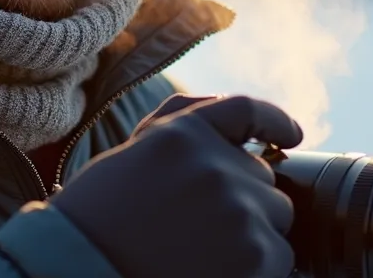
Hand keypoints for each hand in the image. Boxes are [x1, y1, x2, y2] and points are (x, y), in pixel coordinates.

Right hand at [49, 95, 301, 277]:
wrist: (81, 270)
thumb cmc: (98, 222)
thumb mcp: (132, 156)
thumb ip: (182, 125)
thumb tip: (243, 128)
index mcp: (182, 133)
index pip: (246, 110)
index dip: (275, 122)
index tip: (291, 135)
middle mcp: (216, 163)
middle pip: (263, 177)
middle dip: (243, 198)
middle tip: (197, 230)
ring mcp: (240, 207)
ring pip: (275, 217)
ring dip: (251, 234)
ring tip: (200, 254)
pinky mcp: (256, 253)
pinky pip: (279, 256)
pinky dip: (256, 268)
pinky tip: (213, 271)